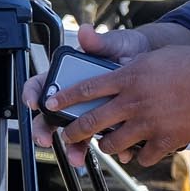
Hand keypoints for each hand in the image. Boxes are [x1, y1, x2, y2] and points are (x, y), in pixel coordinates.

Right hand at [22, 23, 157, 166]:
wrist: (157, 63)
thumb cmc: (129, 49)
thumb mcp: (115, 43)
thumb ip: (98, 42)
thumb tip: (86, 32)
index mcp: (70, 75)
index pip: (42, 84)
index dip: (32, 93)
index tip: (34, 103)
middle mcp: (78, 97)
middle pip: (53, 115)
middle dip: (46, 130)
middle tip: (45, 139)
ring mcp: (94, 112)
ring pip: (77, 132)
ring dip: (75, 147)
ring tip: (77, 158)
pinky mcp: (113, 123)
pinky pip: (109, 139)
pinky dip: (114, 148)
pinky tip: (120, 152)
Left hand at [51, 42, 189, 168]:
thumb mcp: (151, 53)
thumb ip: (127, 61)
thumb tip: (106, 60)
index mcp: (127, 77)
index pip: (86, 88)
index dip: (65, 97)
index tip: (50, 103)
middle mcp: (133, 101)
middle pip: (93, 121)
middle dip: (75, 131)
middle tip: (67, 136)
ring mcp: (148, 123)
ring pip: (114, 143)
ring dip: (107, 146)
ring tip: (106, 145)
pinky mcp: (165, 140)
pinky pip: (143, 156)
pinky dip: (139, 156)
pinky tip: (140, 153)